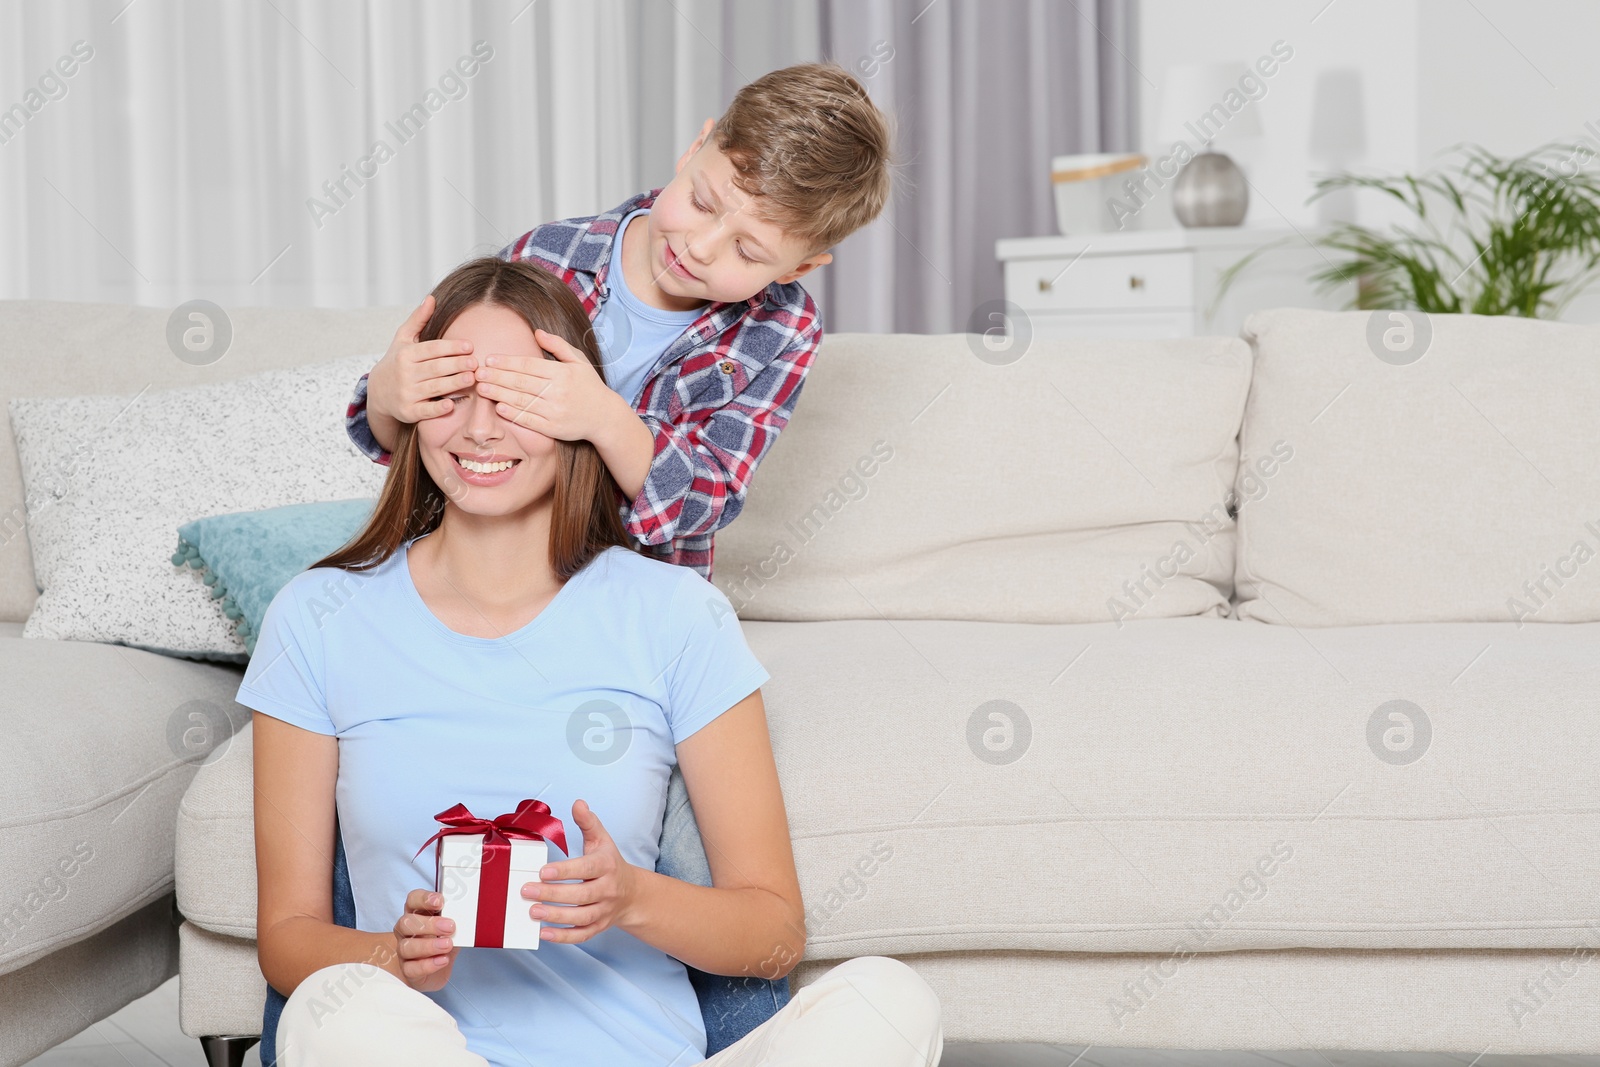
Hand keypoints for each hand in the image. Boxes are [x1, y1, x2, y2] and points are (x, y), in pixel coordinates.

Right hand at [367, 294, 478, 423]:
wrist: (378, 393)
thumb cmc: (397, 361)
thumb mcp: (403, 339)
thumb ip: (418, 320)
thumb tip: (431, 298)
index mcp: (406, 354)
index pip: (431, 349)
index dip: (451, 347)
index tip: (470, 346)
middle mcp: (404, 373)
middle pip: (435, 368)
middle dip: (456, 364)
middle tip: (475, 363)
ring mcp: (406, 393)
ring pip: (433, 388)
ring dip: (453, 383)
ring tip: (472, 378)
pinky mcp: (408, 412)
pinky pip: (425, 411)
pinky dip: (437, 408)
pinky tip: (451, 404)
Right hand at [391, 888, 459, 991]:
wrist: (436, 972)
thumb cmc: (442, 942)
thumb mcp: (452, 927)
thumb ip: (456, 918)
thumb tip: (470, 911)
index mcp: (416, 914)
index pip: (412, 900)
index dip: (423, 899)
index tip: (440, 902)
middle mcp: (405, 931)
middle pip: (406, 923)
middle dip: (429, 924)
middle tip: (450, 927)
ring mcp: (403, 951)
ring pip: (406, 946)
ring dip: (429, 945)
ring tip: (448, 945)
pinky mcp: (407, 970)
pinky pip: (411, 968)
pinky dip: (428, 965)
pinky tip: (443, 960)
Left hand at [473, 328, 615, 443]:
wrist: (605, 417)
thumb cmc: (590, 386)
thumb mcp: (579, 361)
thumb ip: (558, 346)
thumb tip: (537, 332)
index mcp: (562, 373)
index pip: (528, 365)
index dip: (507, 362)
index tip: (490, 359)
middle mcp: (558, 392)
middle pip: (521, 382)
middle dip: (497, 376)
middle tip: (478, 372)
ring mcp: (555, 411)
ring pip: (521, 401)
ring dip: (499, 394)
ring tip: (482, 388)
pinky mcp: (554, 428)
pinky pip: (529, 420)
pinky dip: (513, 414)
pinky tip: (499, 407)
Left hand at [521, 799, 642, 943]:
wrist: (631, 892)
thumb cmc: (609, 862)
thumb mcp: (602, 839)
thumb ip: (588, 822)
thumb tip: (578, 803)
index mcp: (607, 865)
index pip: (586, 868)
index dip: (565, 871)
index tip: (543, 871)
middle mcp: (608, 889)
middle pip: (581, 894)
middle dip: (553, 894)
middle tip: (526, 891)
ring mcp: (604, 910)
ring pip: (582, 917)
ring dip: (556, 917)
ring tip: (532, 912)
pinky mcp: (599, 926)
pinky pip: (582, 935)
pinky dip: (564, 937)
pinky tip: (544, 934)